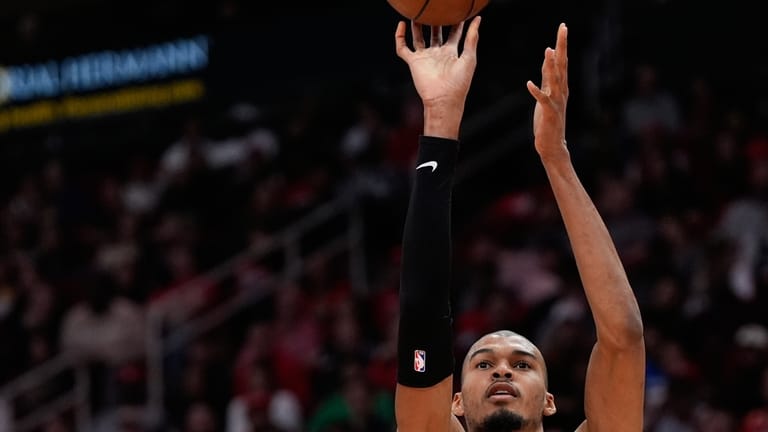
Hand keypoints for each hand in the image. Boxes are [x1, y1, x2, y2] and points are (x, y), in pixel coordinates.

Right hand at [395, 17, 480, 137]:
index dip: (456, 22)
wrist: (444, 99)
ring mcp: (424, 58)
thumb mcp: (469, 57)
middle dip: (435, 21)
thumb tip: (478, 19)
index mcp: (451, 53)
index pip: (453, 33)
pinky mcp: (413, 63)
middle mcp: (437, 54)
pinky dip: (400, 37)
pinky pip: (403, 48)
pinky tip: (402, 24)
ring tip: (418, 12)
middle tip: (436, 8)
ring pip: (418, 38)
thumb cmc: (459, 82)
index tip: (457, 10)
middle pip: (435, 33)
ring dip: (417, 26)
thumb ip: (471, 38)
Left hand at [527, 23, 568, 162]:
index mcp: (561, 86)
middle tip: (563, 29)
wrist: (552, 145)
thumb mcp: (548, 94)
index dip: (562, 44)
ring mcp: (556, 102)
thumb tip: (548, 58)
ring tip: (548, 50)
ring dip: (551, 66)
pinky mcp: (548, 113)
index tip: (563, 27)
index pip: (562, 61)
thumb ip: (548, 77)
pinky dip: (536, 91)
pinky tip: (529, 83)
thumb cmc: (549, 121)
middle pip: (562, 65)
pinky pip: (542, 100)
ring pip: (554, 80)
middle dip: (562, 46)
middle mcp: (562, 91)